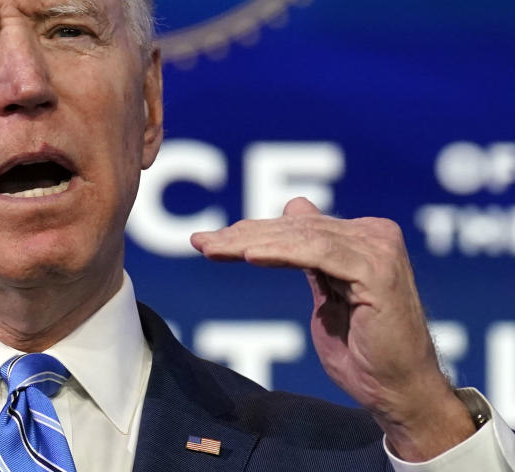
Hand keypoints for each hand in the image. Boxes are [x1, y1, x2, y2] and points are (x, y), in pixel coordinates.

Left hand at [190, 197, 473, 460]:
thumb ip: (311, 255)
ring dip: (251, 243)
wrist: (399, 392)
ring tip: (214, 249)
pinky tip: (249, 256)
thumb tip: (294, 207)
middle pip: (294, 228)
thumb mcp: (327, 294)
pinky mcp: (376, 270)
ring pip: (300, 237)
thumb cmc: (362, 352)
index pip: (296, 227)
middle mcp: (373, 235)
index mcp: (361, 238)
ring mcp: (377, 249)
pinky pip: (318, 253)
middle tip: (200, 242)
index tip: (208, 241)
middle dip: (242, 236)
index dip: (251, 231)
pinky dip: (281, 253)